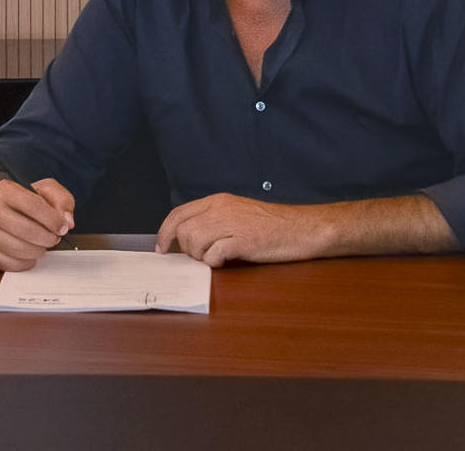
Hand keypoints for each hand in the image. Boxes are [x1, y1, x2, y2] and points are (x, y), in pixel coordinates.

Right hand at [0, 177, 73, 270]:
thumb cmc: (22, 200)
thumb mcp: (43, 190)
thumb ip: (61, 200)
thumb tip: (67, 222)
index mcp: (5, 190)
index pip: (34, 206)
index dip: (53, 220)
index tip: (62, 227)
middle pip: (28, 231)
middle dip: (48, 238)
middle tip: (54, 238)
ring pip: (20, 250)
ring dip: (38, 251)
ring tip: (41, 244)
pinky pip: (10, 264)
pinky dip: (26, 262)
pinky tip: (29, 254)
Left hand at [155, 192, 327, 265]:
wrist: (303, 228)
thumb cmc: (273, 226)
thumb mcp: (238, 214)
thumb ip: (214, 221)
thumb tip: (190, 239)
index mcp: (218, 201)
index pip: (179, 213)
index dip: (165, 232)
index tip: (161, 248)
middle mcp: (221, 208)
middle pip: (183, 230)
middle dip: (186, 249)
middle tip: (202, 256)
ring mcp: (232, 223)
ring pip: (194, 242)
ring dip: (201, 257)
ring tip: (217, 258)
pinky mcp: (243, 240)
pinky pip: (213, 255)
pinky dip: (214, 263)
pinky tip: (226, 262)